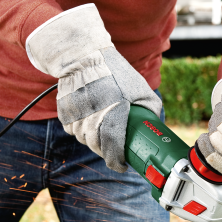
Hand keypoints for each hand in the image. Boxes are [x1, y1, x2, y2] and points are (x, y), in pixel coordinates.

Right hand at [26, 4, 161, 172]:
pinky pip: (71, 129)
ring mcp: (76, 115)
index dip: (116, 161)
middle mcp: (92, 117)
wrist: (84, 56)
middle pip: (97, 146)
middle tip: (115, 150)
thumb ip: (150, 106)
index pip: (112, 148)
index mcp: (113, 113)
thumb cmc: (114, 71)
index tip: (122, 165)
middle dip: (106, 152)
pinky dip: (79, 129)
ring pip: (83, 138)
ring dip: (92, 140)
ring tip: (102, 131)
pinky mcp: (65, 111)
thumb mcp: (140, 87)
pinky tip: (88, 121)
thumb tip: (156, 123)